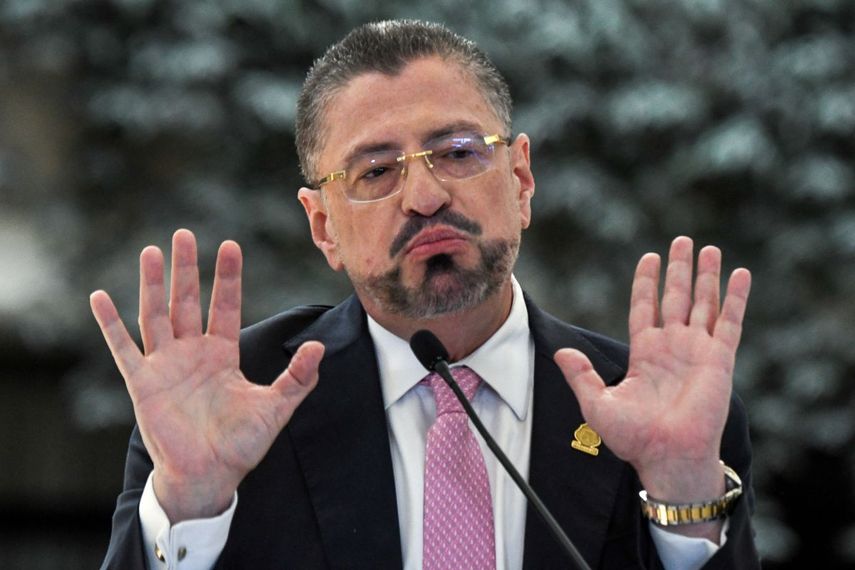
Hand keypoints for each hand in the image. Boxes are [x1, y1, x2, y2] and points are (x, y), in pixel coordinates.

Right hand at [90, 229, 323, 522]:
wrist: (209, 477)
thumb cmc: (242, 444)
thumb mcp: (276, 407)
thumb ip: (298, 377)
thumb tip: (319, 346)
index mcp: (223, 354)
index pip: (224, 305)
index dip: (227, 277)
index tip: (230, 244)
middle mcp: (192, 353)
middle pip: (187, 301)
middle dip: (186, 269)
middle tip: (184, 234)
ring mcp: (165, 365)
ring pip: (156, 315)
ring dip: (152, 284)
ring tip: (150, 251)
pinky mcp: (142, 383)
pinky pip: (123, 349)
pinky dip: (110, 324)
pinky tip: (99, 297)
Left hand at [555, 237, 749, 538]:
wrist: (665, 457)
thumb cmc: (633, 438)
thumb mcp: (596, 403)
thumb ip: (581, 375)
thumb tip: (560, 353)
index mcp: (645, 353)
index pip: (645, 307)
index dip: (647, 282)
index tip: (650, 257)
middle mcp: (673, 347)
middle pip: (677, 297)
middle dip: (679, 269)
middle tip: (682, 240)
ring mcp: (697, 351)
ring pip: (704, 303)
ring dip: (707, 276)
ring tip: (709, 248)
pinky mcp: (719, 359)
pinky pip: (729, 322)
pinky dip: (735, 297)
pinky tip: (740, 273)